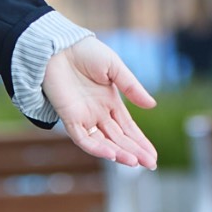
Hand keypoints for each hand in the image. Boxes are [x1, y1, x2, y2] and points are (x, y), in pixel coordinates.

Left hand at [43, 37, 157, 168]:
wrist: (58, 46)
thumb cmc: (85, 52)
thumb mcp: (114, 67)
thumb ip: (132, 87)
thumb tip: (152, 106)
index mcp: (110, 101)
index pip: (128, 127)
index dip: (140, 142)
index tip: (153, 156)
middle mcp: (98, 113)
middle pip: (119, 138)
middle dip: (135, 151)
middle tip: (151, 164)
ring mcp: (84, 117)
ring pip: (104, 142)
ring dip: (119, 153)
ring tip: (135, 162)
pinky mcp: (69, 119)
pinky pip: (84, 139)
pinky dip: (97, 148)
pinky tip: (112, 154)